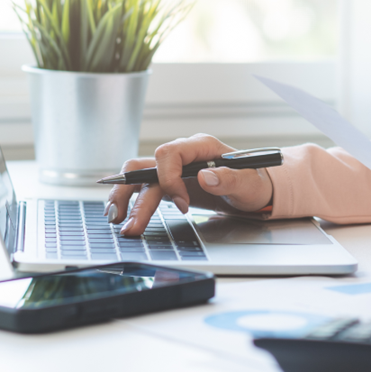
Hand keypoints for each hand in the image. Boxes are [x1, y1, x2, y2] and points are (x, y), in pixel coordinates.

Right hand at [105, 134, 273, 235]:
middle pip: (147, 167)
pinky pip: (143, 187)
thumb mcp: (249, 184)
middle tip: (130, 224)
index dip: (169, 179)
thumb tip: (207, 176)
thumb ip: (231, 179)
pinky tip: (123, 216)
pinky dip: (131, 200)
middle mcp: (183, 154)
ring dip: (125, 198)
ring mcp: (174, 168)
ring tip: (117, 221)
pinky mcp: (169, 183)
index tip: (182, 205)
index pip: (170, 153)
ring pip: (139, 177)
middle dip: (135, 196)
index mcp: (201, 147)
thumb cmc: (253, 183)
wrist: (253, 191)